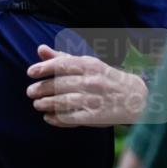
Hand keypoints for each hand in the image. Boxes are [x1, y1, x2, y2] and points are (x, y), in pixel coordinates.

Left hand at [26, 44, 146, 126]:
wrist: (137, 98)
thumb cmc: (106, 78)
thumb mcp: (88, 64)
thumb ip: (63, 58)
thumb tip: (40, 49)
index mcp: (90, 65)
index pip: (63, 64)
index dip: (44, 68)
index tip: (30, 72)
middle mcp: (92, 81)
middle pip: (60, 84)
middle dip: (41, 88)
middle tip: (30, 92)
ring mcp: (94, 99)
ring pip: (64, 101)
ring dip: (46, 104)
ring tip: (37, 104)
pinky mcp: (95, 116)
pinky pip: (71, 117)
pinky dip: (57, 118)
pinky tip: (48, 118)